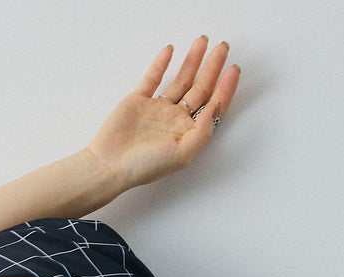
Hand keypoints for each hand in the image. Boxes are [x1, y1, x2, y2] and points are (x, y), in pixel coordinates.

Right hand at [85, 37, 238, 191]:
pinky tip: (170, 50)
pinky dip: (161, 64)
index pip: (213, 107)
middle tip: (222, 48)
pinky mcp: (139, 101)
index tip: (233, 69)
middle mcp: (175, 120)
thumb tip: (216, 106)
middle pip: (200, 89)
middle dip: (212, 68)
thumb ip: (202, 131)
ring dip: (192, 61)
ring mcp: (158, 109)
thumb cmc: (144, 167)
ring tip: (202, 41)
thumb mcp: (181, 154)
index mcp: (188, 133)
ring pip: (181, 80)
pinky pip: (153, 78)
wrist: (110, 164)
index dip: (225, 88)